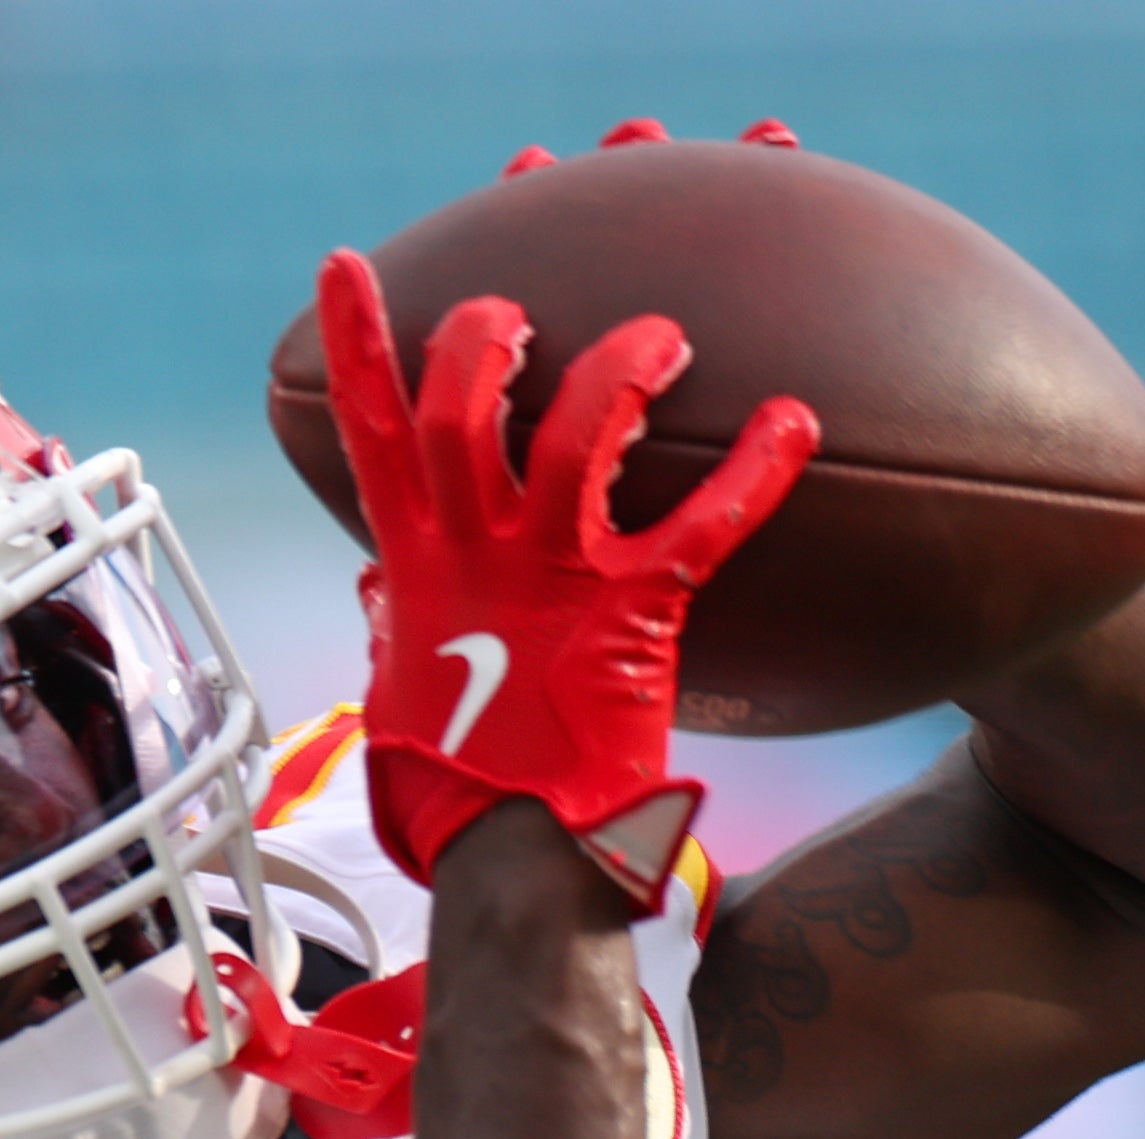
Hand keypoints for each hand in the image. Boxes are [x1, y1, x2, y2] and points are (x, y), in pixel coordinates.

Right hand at [314, 248, 815, 910]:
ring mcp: (552, 579)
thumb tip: (383, 596)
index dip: (357, 346)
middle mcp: (476, 556)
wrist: (518, 866)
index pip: (369, 434)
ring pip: (576, 434)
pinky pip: (702, 526)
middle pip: (463, 405)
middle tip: (522, 308)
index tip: (347, 266)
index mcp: (416, 570)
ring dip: (619, 369)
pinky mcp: (630, 615)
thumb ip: (393, 632)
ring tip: (662, 337)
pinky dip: (754, 471)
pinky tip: (797, 421)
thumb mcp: (395, 704)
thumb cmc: (456, 802)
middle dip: (486, 336)